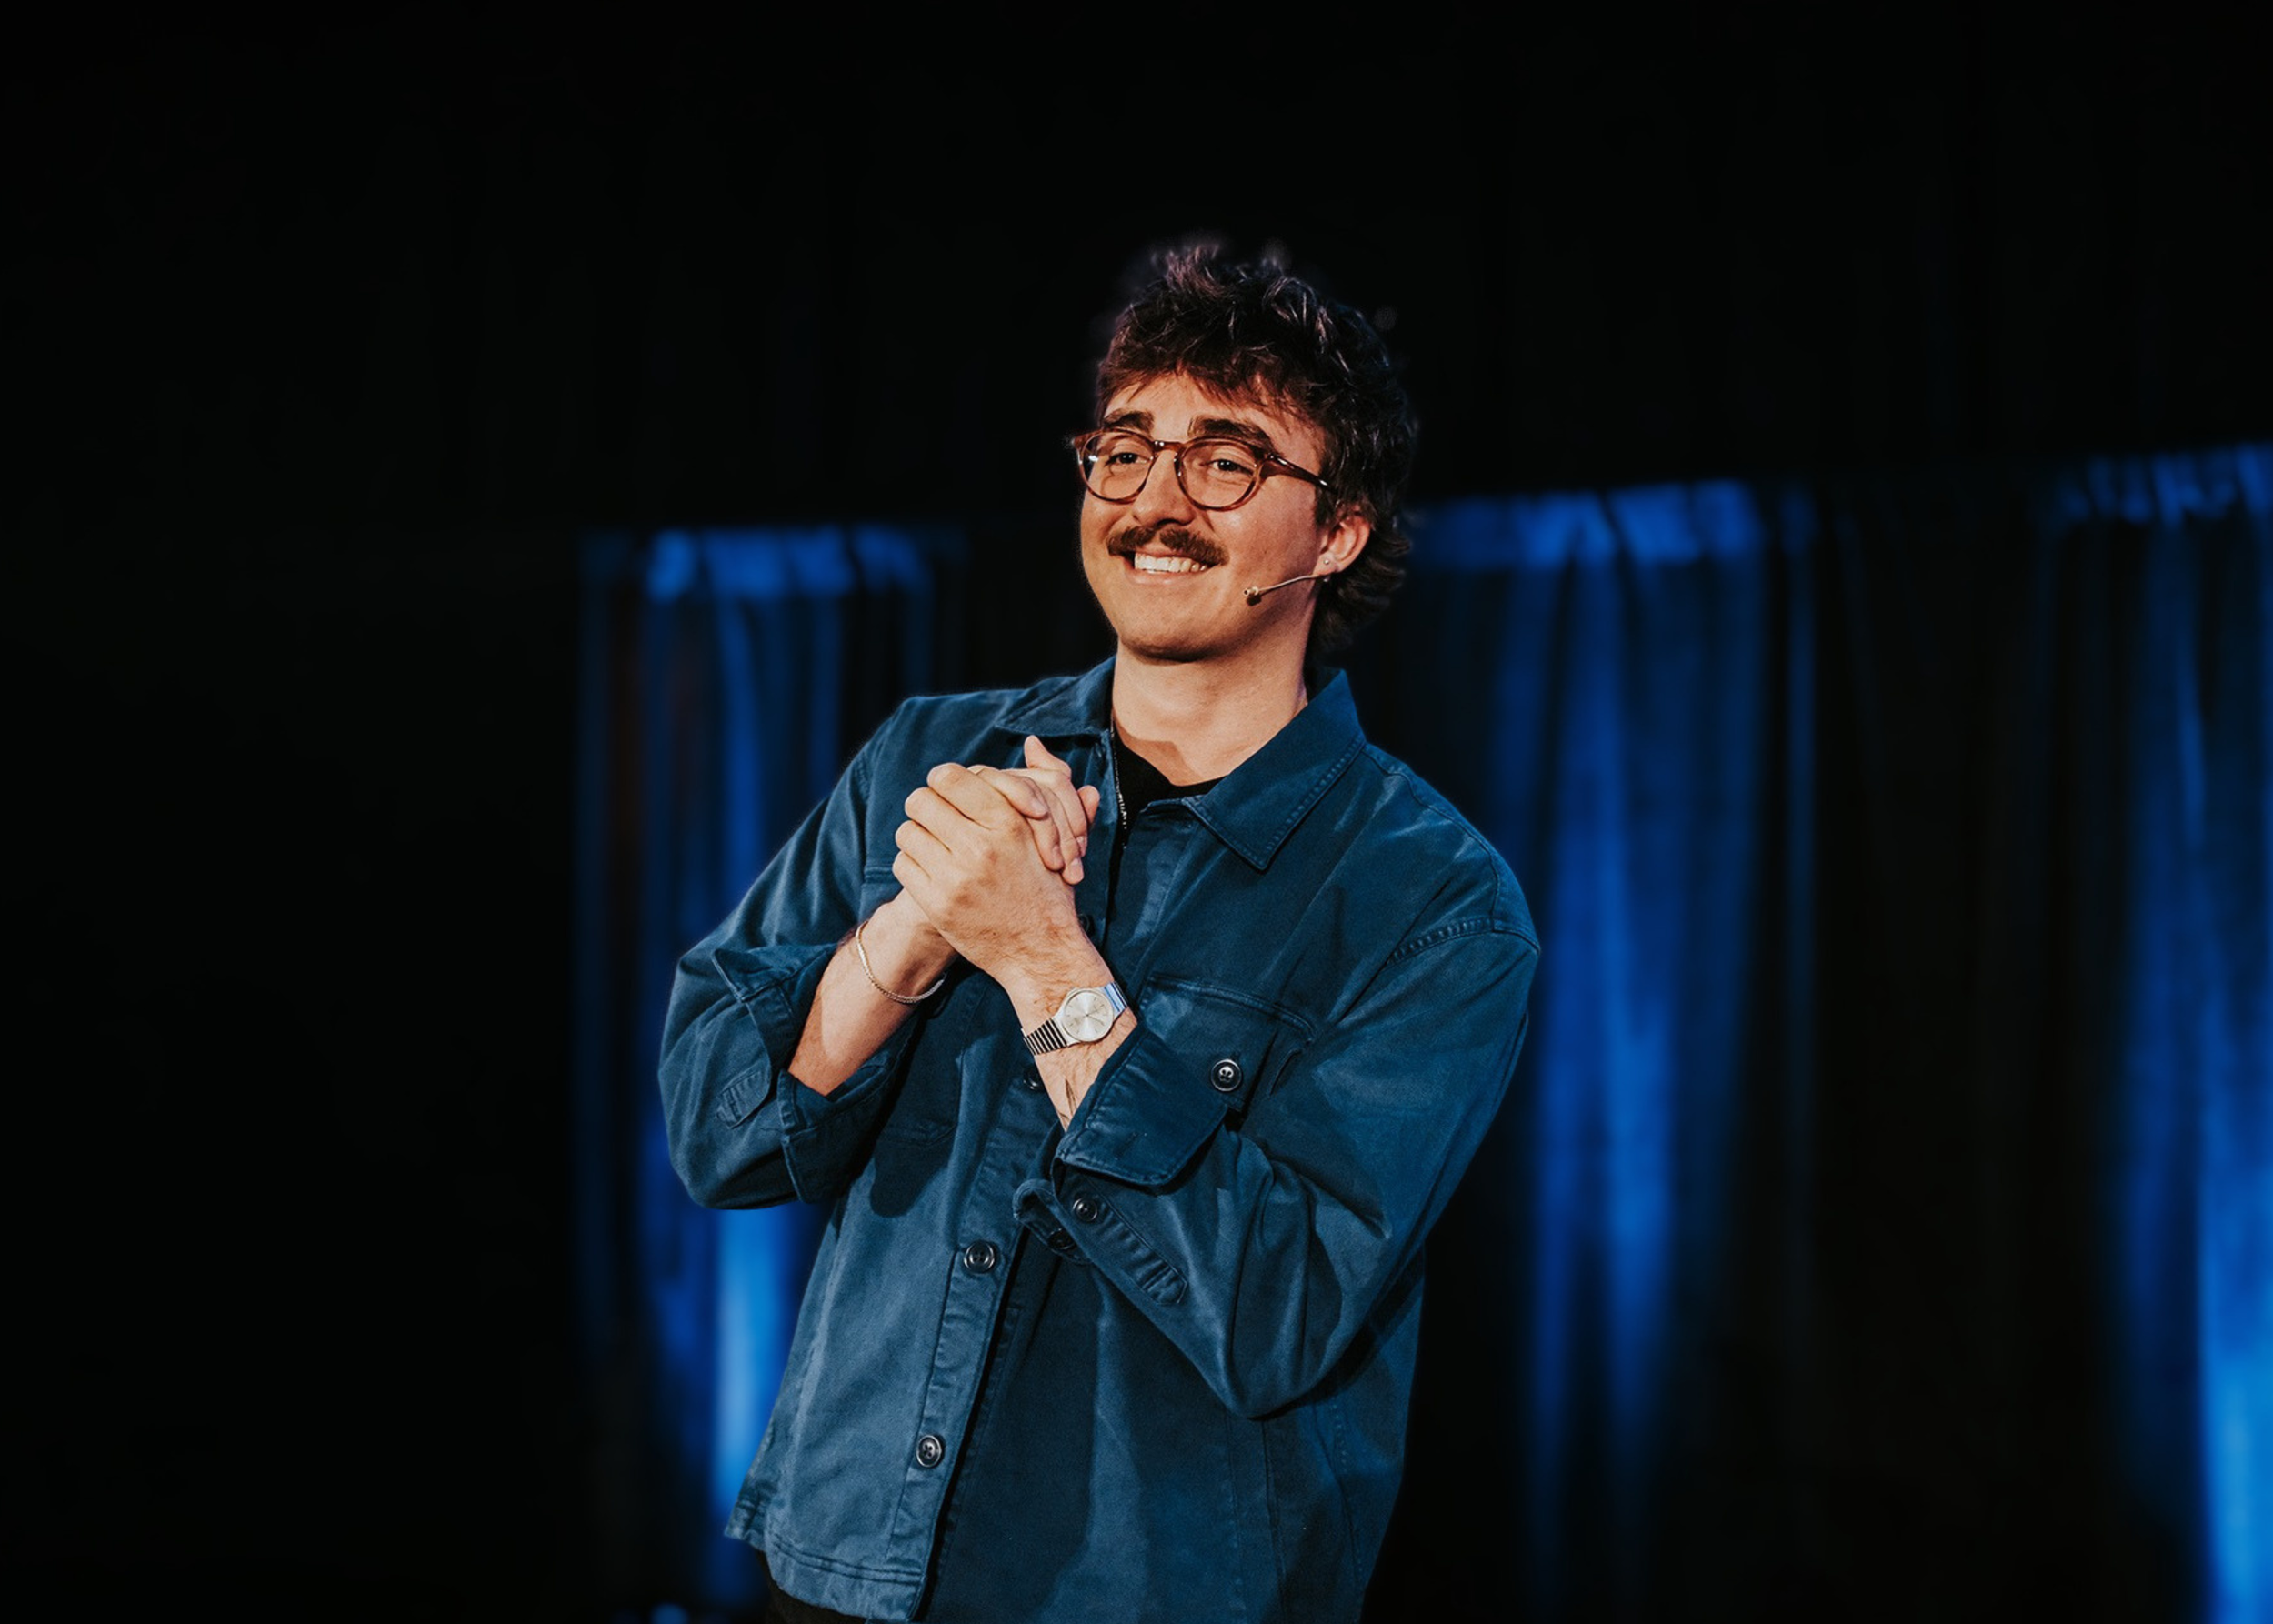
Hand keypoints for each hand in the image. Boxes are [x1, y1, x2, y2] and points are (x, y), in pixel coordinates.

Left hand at [893, 755, 1093, 986]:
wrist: (1042, 951)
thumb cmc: (1050, 887)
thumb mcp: (1057, 833)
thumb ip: (1048, 784)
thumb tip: (1032, 742)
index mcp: (1008, 823)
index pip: (950, 777)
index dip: (944, 781)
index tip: (948, 791)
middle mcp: (980, 847)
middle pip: (921, 801)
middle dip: (927, 807)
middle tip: (937, 818)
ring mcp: (955, 878)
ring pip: (908, 832)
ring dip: (918, 836)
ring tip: (934, 845)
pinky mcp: (937, 905)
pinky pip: (903, 865)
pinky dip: (913, 864)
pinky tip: (931, 870)